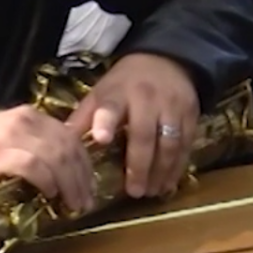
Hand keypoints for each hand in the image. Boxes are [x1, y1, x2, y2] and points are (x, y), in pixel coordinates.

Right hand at [0, 105, 95, 212]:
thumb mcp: (11, 141)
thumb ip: (37, 146)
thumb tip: (68, 171)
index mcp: (29, 116)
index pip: (70, 135)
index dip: (85, 163)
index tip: (90, 186)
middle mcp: (23, 120)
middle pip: (67, 146)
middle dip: (81, 177)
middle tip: (85, 201)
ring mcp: (10, 136)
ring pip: (55, 156)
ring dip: (69, 183)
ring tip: (73, 203)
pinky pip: (33, 166)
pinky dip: (46, 181)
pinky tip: (49, 194)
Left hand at [66, 53, 199, 198]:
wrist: (166, 59)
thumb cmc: (125, 83)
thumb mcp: (101, 93)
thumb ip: (84, 118)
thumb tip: (61, 143)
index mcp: (117, 94)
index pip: (110, 107)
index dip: (105, 122)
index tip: (101, 139)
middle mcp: (146, 99)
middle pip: (144, 135)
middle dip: (139, 166)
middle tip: (134, 192)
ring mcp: (171, 107)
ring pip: (169, 143)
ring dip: (161, 171)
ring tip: (151, 192)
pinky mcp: (191, 114)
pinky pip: (186, 145)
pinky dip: (178, 167)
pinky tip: (168, 183)